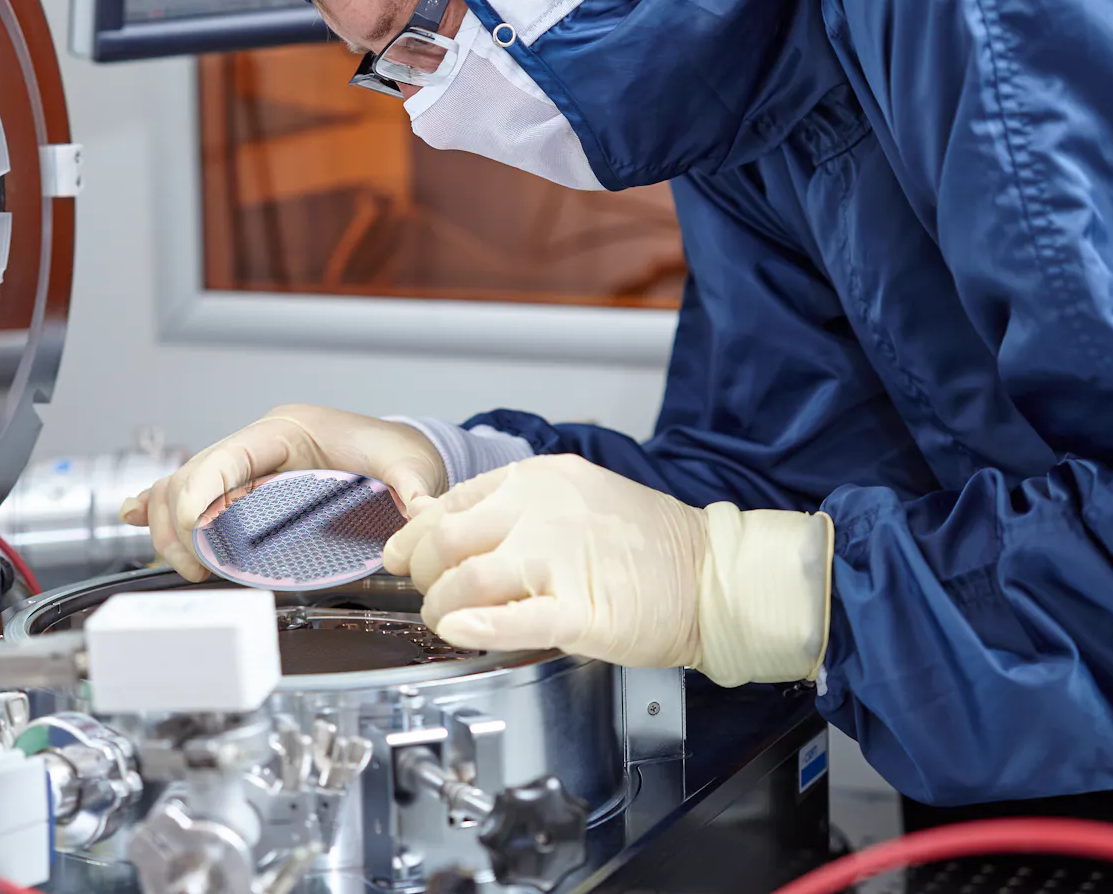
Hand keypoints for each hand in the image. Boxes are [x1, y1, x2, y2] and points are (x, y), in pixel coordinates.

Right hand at [121, 405, 446, 581]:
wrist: (400, 446)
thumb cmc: (395, 449)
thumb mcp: (408, 466)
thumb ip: (413, 489)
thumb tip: (420, 515)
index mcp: (285, 431)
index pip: (225, 456)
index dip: (199, 492)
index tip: (193, 531)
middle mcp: (257, 444)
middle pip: (191, 475)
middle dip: (180, 522)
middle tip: (196, 568)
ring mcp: (245, 464)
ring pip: (180, 484)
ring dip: (167, 523)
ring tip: (184, 566)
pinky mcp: (243, 485)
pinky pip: (190, 489)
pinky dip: (159, 504)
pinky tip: (134, 517)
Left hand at [384, 455, 832, 685]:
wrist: (712, 574)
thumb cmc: (647, 543)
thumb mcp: (575, 498)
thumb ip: (516, 509)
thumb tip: (452, 531)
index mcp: (539, 478)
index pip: (450, 504)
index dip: (414, 536)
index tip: (400, 557)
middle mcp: (543, 510)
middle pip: (446, 542)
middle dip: (423, 575)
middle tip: (428, 595)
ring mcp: (560, 558)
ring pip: (467, 581)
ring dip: (441, 607)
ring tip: (444, 620)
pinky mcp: (580, 609)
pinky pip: (510, 619)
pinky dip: (475, 627)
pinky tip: (461, 633)